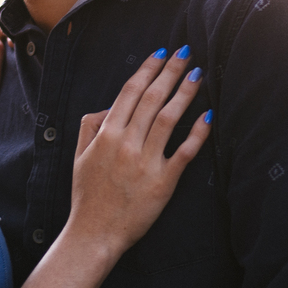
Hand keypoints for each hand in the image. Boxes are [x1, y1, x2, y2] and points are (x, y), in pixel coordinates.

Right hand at [68, 46, 210, 253]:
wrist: (95, 234)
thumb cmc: (87, 196)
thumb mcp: (79, 157)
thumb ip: (90, 127)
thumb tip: (108, 107)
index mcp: (106, 134)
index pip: (130, 92)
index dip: (147, 70)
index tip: (160, 53)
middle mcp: (126, 143)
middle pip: (153, 99)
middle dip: (171, 72)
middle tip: (186, 53)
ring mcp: (146, 162)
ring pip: (169, 118)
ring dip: (185, 93)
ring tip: (198, 75)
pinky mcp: (163, 182)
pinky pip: (184, 152)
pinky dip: (197, 134)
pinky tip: (208, 117)